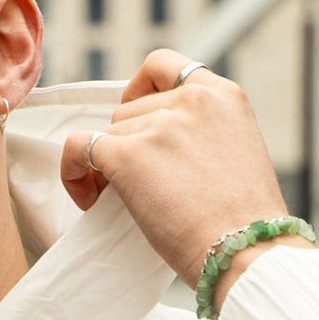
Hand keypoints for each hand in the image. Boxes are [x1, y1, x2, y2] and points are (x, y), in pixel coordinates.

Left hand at [59, 50, 291, 300]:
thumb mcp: (238, 152)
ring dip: (108, 164)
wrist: (245, 252)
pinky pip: (79, 147)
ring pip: (109, 132)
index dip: (141, 90)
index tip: (140, 118)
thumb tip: (154, 139)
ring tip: (127, 202)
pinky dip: (73, 171)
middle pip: (130, 108)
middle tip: (141, 183)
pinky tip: (86, 196)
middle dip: (128, 143)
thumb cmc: (244, 223)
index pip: (163, 66)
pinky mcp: (128, 154)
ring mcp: (159, 124)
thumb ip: (204, 131)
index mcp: (223, 95)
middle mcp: (192, 99)